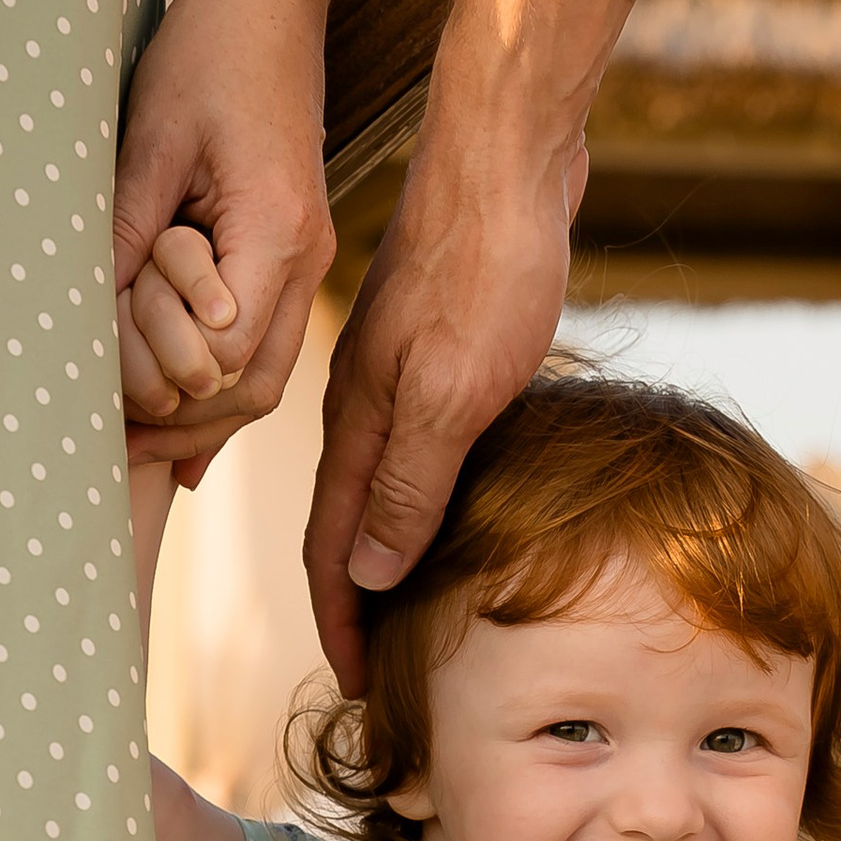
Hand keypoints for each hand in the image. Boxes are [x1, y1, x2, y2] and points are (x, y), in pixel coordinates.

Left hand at [114, 0, 334, 472]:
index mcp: (276, 232)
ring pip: (264, 379)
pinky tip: (182, 432)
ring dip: (200, 417)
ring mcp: (307, 262)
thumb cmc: (206, 57)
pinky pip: (264, 348)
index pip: (226, 353)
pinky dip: (219, 388)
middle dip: (183, 425)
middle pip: (254, 387)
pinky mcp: (291, 256)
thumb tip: (91, 323)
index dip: (166, 383)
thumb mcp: (150, 144)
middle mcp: (307, 259)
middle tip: (111, 448)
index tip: (107, 397)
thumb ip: (128, 237)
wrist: (265, 4)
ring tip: (134, 445)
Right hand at [302, 83, 586, 687]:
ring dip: (387, 554)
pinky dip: (423, 497)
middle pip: (348, 525)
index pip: (333, 548)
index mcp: (359, 421)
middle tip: (383, 672)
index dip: (343, 624)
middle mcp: (366, 403)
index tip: (359, 688)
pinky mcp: (437, 346)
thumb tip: (373, 575)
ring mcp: (399, 372)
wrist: (507, 152)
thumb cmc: (487, 262)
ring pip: (380, 484)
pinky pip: (417, 444)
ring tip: (413, 612)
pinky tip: (456, 509)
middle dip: (357, 605)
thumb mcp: (451, 389)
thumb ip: (410, 482)